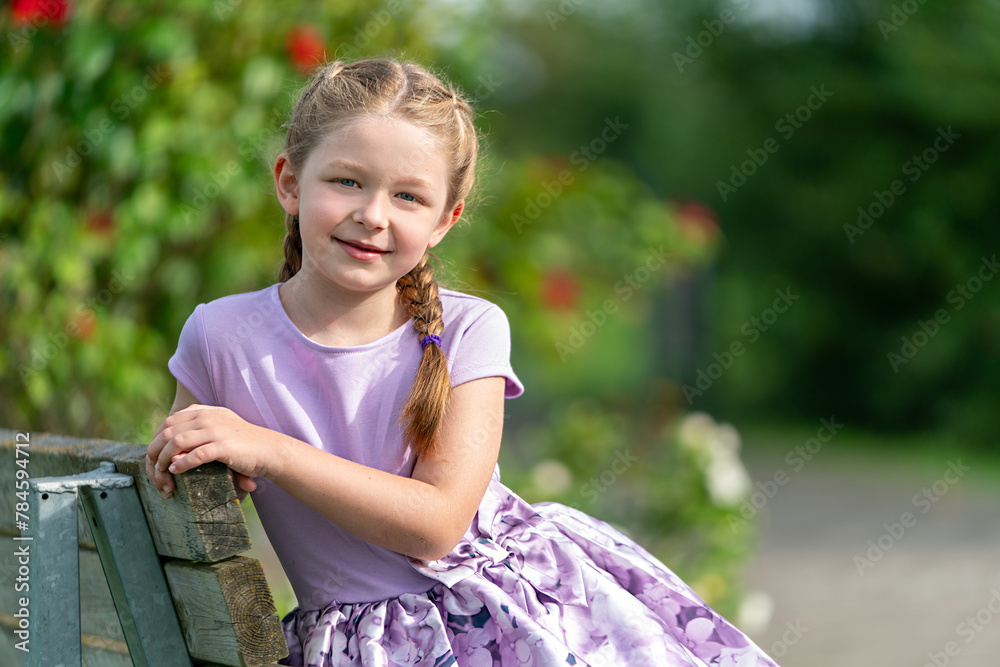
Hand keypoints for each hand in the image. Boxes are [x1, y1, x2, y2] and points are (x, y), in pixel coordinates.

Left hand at [146, 404, 278, 498]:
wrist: (270, 449)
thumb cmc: (244, 442)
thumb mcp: (220, 425)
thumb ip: (198, 426)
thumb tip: (172, 441)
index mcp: (205, 411)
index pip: (169, 421)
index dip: (156, 438)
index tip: (154, 454)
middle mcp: (208, 417)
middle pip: (167, 431)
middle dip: (155, 451)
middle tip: (153, 468)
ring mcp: (215, 431)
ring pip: (176, 442)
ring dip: (163, 460)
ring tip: (162, 473)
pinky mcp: (223, 447)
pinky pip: (194, 455)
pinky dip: (181, 464)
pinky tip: (176, 472)